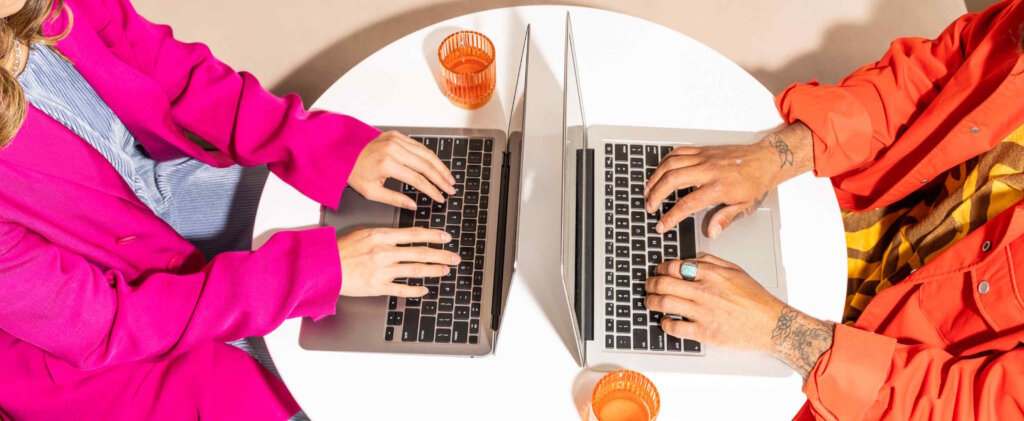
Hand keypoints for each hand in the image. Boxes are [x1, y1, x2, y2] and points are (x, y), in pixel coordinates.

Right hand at [337, 227, 458, 297]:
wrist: (325, 266)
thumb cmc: (342, 249)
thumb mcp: (365, 233)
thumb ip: (385, 235)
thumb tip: (405, 236)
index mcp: (382, 236)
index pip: (415, 234)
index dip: (434, 235)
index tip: (446, 237)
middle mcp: (385, 252)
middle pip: (421, 252)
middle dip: (441, 255)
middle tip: (455, 257)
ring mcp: (382, 270)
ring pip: (416, 270)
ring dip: (434, 270)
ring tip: (445, 270)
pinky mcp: (378, 286)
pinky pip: (402, 289)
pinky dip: (416, 290)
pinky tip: (425, 289)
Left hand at [348, 131, 455, 209]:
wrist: (342, 153)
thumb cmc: (355, 173)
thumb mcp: (372, 192)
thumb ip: (395, 200)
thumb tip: (414, 205)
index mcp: (387, 164)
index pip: (417, 179)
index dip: (432, 190)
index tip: (441, 198)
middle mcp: (394, 149)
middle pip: (426, 165)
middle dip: (441, 178)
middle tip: (451, 189)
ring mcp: (396, 140)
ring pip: (426, 153)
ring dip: (440, 166)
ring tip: (449, 178)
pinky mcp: (396, 135)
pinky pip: (419, 146)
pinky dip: (430, 156)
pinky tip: (437, 165)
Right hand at [644, 123, 812, 236]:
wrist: (766, 160)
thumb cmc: (756, 183)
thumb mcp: (744, 206)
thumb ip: (724, 219)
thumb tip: (710, 232)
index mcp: (718, 188)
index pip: (687, 204)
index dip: (670, 217)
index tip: (661, 225)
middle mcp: (708, 170)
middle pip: (672, 180)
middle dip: (656, 195)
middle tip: (649, 207)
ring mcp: (704, 158)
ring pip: (671, 164)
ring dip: (655, 178)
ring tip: (648, 191)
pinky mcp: (703, 150)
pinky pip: (678, 153)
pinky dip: (664, 162)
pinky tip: (659, 172)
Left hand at [644, 255, 834, 377]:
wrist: (772, 324)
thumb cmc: (756, 299)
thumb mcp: (736, 271)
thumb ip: (713, 262)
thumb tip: (693, 258)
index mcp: (712, 274)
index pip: (676, 266)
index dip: (661, 268)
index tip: (658, 271)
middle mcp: (706, 291)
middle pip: (665, 283)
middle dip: (651, 284)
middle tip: (648, 286)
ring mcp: (704, 312)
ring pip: (666, 303)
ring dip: (652, 302)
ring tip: (649, 301)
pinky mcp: (705, 332)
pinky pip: (676, 327)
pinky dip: (665, 323)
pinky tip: (664, 321)